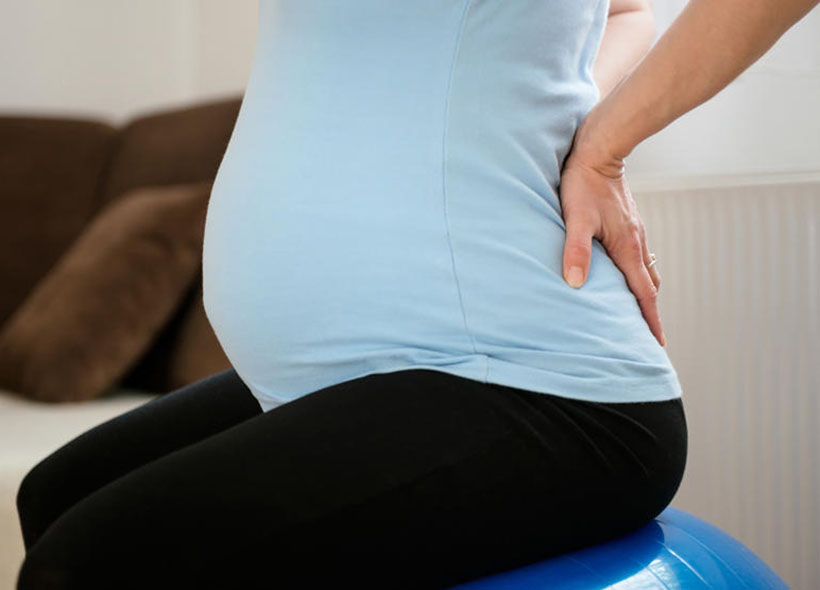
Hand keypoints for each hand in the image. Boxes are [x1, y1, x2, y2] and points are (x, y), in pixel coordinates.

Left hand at [557, 116, 665, 346]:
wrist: (598, 150)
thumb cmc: (583, 184)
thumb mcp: (575, 218)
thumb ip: (575, 250)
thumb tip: (575, 283)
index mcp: (627, 248)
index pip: (643, 293)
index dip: (650, 320)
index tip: (657, 343)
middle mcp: (636, 243)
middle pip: (649, 286)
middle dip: (650, 313)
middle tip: (649, 337)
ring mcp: (635, 233)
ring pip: (646, 271)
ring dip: (646, 294)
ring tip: (640, 313)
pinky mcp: (628, 224)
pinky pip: (639, 257)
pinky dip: (639, 275)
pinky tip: (627, 276)